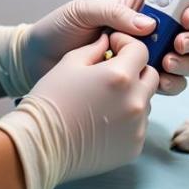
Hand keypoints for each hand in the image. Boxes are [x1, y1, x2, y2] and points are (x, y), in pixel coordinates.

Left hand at [0, 0, 188, 98]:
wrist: (37, 64)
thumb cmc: (58, 29)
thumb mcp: (84, 11)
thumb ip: (116, 13)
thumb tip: (148, 25)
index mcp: (142, 3)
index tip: (186, 17)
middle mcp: (153, 28)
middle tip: (178, 43)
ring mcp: (150, 55)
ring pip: (188, 56)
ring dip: (187, 61)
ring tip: (165, 64)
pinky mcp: (142, 80)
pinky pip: (171, 82)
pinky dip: (172, 83)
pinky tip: (158, 84)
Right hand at [0, 32, 157, 188]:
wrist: (38, 145)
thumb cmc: (50, 100)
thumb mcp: (70, 62)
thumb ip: (96, 47)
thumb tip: (109, 42)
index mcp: (120, 76)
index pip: (140, 50)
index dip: (126, 44)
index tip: (112, 48)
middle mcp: (135, 101)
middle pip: (150, 75)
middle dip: (135, 69)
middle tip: (113, 73)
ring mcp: (137, 127)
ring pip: (146, 100)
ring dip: (133, 95)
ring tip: (106, 99)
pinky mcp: (134, 147)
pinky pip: (139, 125)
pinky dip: (128, 119)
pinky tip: (105, 121)